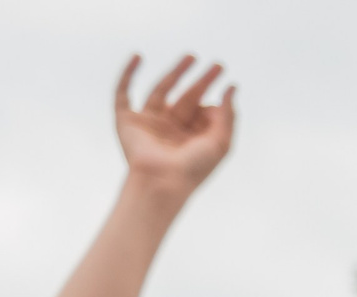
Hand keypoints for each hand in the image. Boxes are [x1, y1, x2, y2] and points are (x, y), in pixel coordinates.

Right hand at [114, 56, 234, 197]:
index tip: (228, 91)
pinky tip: (138, 57)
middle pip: (187, 97)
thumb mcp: (220, 142)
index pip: (205, 112)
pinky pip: (124, 92)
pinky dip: (128, 74)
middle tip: (219, 65)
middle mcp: (171, 128)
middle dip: (203, 81)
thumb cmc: (194, 167)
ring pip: (162, 89)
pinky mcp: (127, 120)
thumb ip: (228, 115)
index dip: (216, 103)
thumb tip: (232, 88)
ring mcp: (149, 122)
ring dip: (177, 72)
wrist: (162, 181)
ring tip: (192, 57)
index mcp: (191, 137)